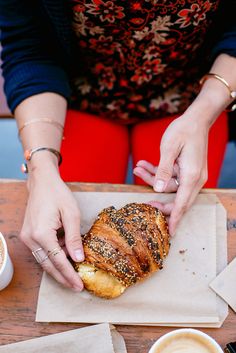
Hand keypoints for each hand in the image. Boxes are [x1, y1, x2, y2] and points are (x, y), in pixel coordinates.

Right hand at [19, 167, 83, 290]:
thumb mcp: (72, 214)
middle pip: (48, 265)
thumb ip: (74, 238)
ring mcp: (27, 237)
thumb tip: (78, 258)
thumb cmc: (58, 194)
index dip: (69, 274)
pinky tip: (65, 254)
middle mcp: (30, 238)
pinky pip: (41, 251)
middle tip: (76, 287)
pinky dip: (53, 256)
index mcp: (41, 233)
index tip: (79, 285)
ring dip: (58, 267)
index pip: (58, 261)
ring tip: (74, 272)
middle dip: (63, 277)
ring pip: (44, 260)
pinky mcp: (28, 234)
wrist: (42, 182)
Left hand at [133, 113, 208, 234]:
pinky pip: (171, 177)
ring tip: (138, 168)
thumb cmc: (183, 130)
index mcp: (192, 176)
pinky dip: (158, 172)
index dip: (174, 219)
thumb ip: (162, 170)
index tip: (169, 233)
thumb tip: (158, 189)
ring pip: (170, 186)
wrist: (196, 119)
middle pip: (177, 200)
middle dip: (160, 202)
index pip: (182, 204)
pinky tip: (144, 164)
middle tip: (145, 204)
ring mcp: (191, 175)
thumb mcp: (169, 149)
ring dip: (153, 179)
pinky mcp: (187, 170)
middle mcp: (194, 178)